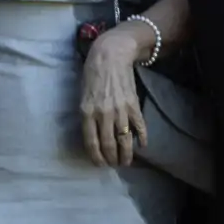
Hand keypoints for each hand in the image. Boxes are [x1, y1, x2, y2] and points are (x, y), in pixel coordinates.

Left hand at [79, 29, 146, 167]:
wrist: (110, 57)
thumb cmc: (91, 75)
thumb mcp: (81, 96)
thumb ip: (87, 115)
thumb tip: (93, 134)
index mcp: (87, 112)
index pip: (92, 142)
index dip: (96, 156)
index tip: (99, 164)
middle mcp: (103, 114)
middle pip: (109, 144)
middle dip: (111, 158)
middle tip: (114, 165)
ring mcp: (120, 111)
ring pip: (124, 139)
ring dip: (126, 154)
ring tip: (127, 162)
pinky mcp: (134, 105)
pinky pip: (139, 126)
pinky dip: (141, 138)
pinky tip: (142, 146)